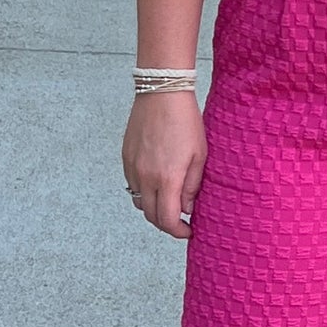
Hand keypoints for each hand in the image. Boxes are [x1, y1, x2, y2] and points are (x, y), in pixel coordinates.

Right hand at [122, 93, 206, 238]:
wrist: (161, 94)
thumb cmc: (186, 122)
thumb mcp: (200, 156)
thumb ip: (192, 187)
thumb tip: (187, 208)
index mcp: (167, 179)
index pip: (167, 220)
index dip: (178, 231)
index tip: (188, 231)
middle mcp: (145, 177)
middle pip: (151, 216)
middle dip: (166, 224)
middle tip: (180, 221)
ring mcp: (132, 168)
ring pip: (139, 202)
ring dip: (154, 209)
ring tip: (169, 203)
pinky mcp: (126, 158)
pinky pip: (132, 186)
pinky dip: (143, 192)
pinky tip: (157, 185)